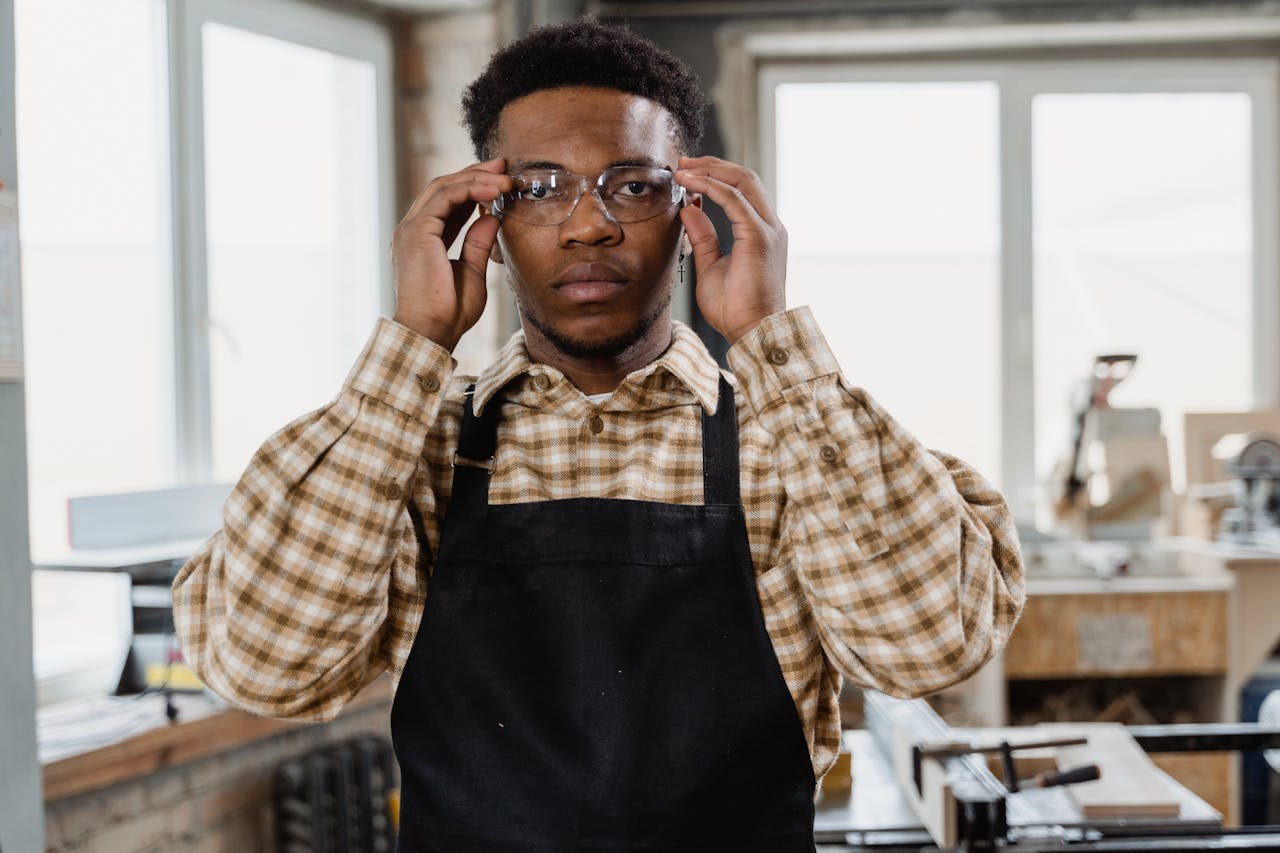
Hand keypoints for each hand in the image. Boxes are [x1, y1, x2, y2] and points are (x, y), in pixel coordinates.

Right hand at [391, 159, 510, 350]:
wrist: (431, 331)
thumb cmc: (449, 313)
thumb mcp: (473, 273)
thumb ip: (478, 244)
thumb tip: (491, 218)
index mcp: (424, 240)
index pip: (448, 203)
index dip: (473, 188)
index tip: (499, 181)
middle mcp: (413, 230)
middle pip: (444, 188)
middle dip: (475, 173)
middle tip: (503, 166)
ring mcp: (412, 229)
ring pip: (443, 187)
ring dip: (476, 178)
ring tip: (504, 178)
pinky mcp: (417, 232)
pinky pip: (445, 197)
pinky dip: (469, 188)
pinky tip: (493, 190)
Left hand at [675, 157, 786, 344]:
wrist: (752, 332)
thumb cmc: (734, 310)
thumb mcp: (711, 267)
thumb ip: (703, 238)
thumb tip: (690, 211)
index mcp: (762, 233)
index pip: (742, 191)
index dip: (715, 177)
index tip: (687, 175)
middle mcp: (770, 226)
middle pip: (745, 178)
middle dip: (712, 165)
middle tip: (682, 163)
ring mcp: (767, 230)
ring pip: (742, 181)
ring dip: (710, 170)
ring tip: (683, 169)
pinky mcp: (759, 237)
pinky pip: (734, 200)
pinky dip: (711, 186)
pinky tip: (690, 185)